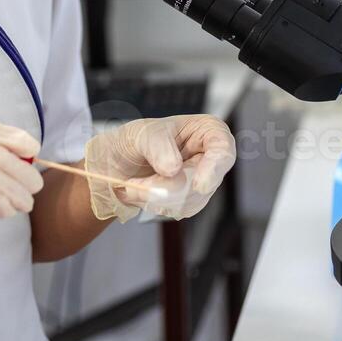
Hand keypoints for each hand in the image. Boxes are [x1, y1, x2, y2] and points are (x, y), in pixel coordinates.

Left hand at [83, 114, 235, 222]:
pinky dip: (157, 205)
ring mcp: (202, 181)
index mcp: (206, 131)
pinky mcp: (190, 200)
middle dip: (168, 187)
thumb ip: (158, 147)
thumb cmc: (136, 140)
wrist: (118, 163)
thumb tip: (174, 169)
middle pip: (204, 181)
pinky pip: (180, 210)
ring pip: (191, 200)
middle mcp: (209, 157)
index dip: (214, 168)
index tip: (198, 185)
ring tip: (133, 186)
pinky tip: (142, 194)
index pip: (223, 149)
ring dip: (157, 198)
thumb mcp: (142, 134)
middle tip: (139, 186)